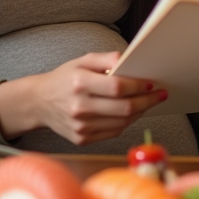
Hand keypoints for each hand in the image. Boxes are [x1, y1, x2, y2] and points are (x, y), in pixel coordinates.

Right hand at [0, 52, 166, 145]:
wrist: (39, 102)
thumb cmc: (64, 79)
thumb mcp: (81, 61)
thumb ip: (105, 59)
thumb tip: (128, 59)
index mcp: (79, 84)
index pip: (118, 87)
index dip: (139, 86)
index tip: (152, 83)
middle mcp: (79, 107)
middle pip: (124, 108)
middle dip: (147, 101)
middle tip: (160, 95)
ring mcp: (80, 126)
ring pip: (122, 123)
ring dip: (140, 112)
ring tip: (148, 102)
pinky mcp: (81, 139)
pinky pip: (113, 132)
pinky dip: (126, 122)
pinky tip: (132, 113)